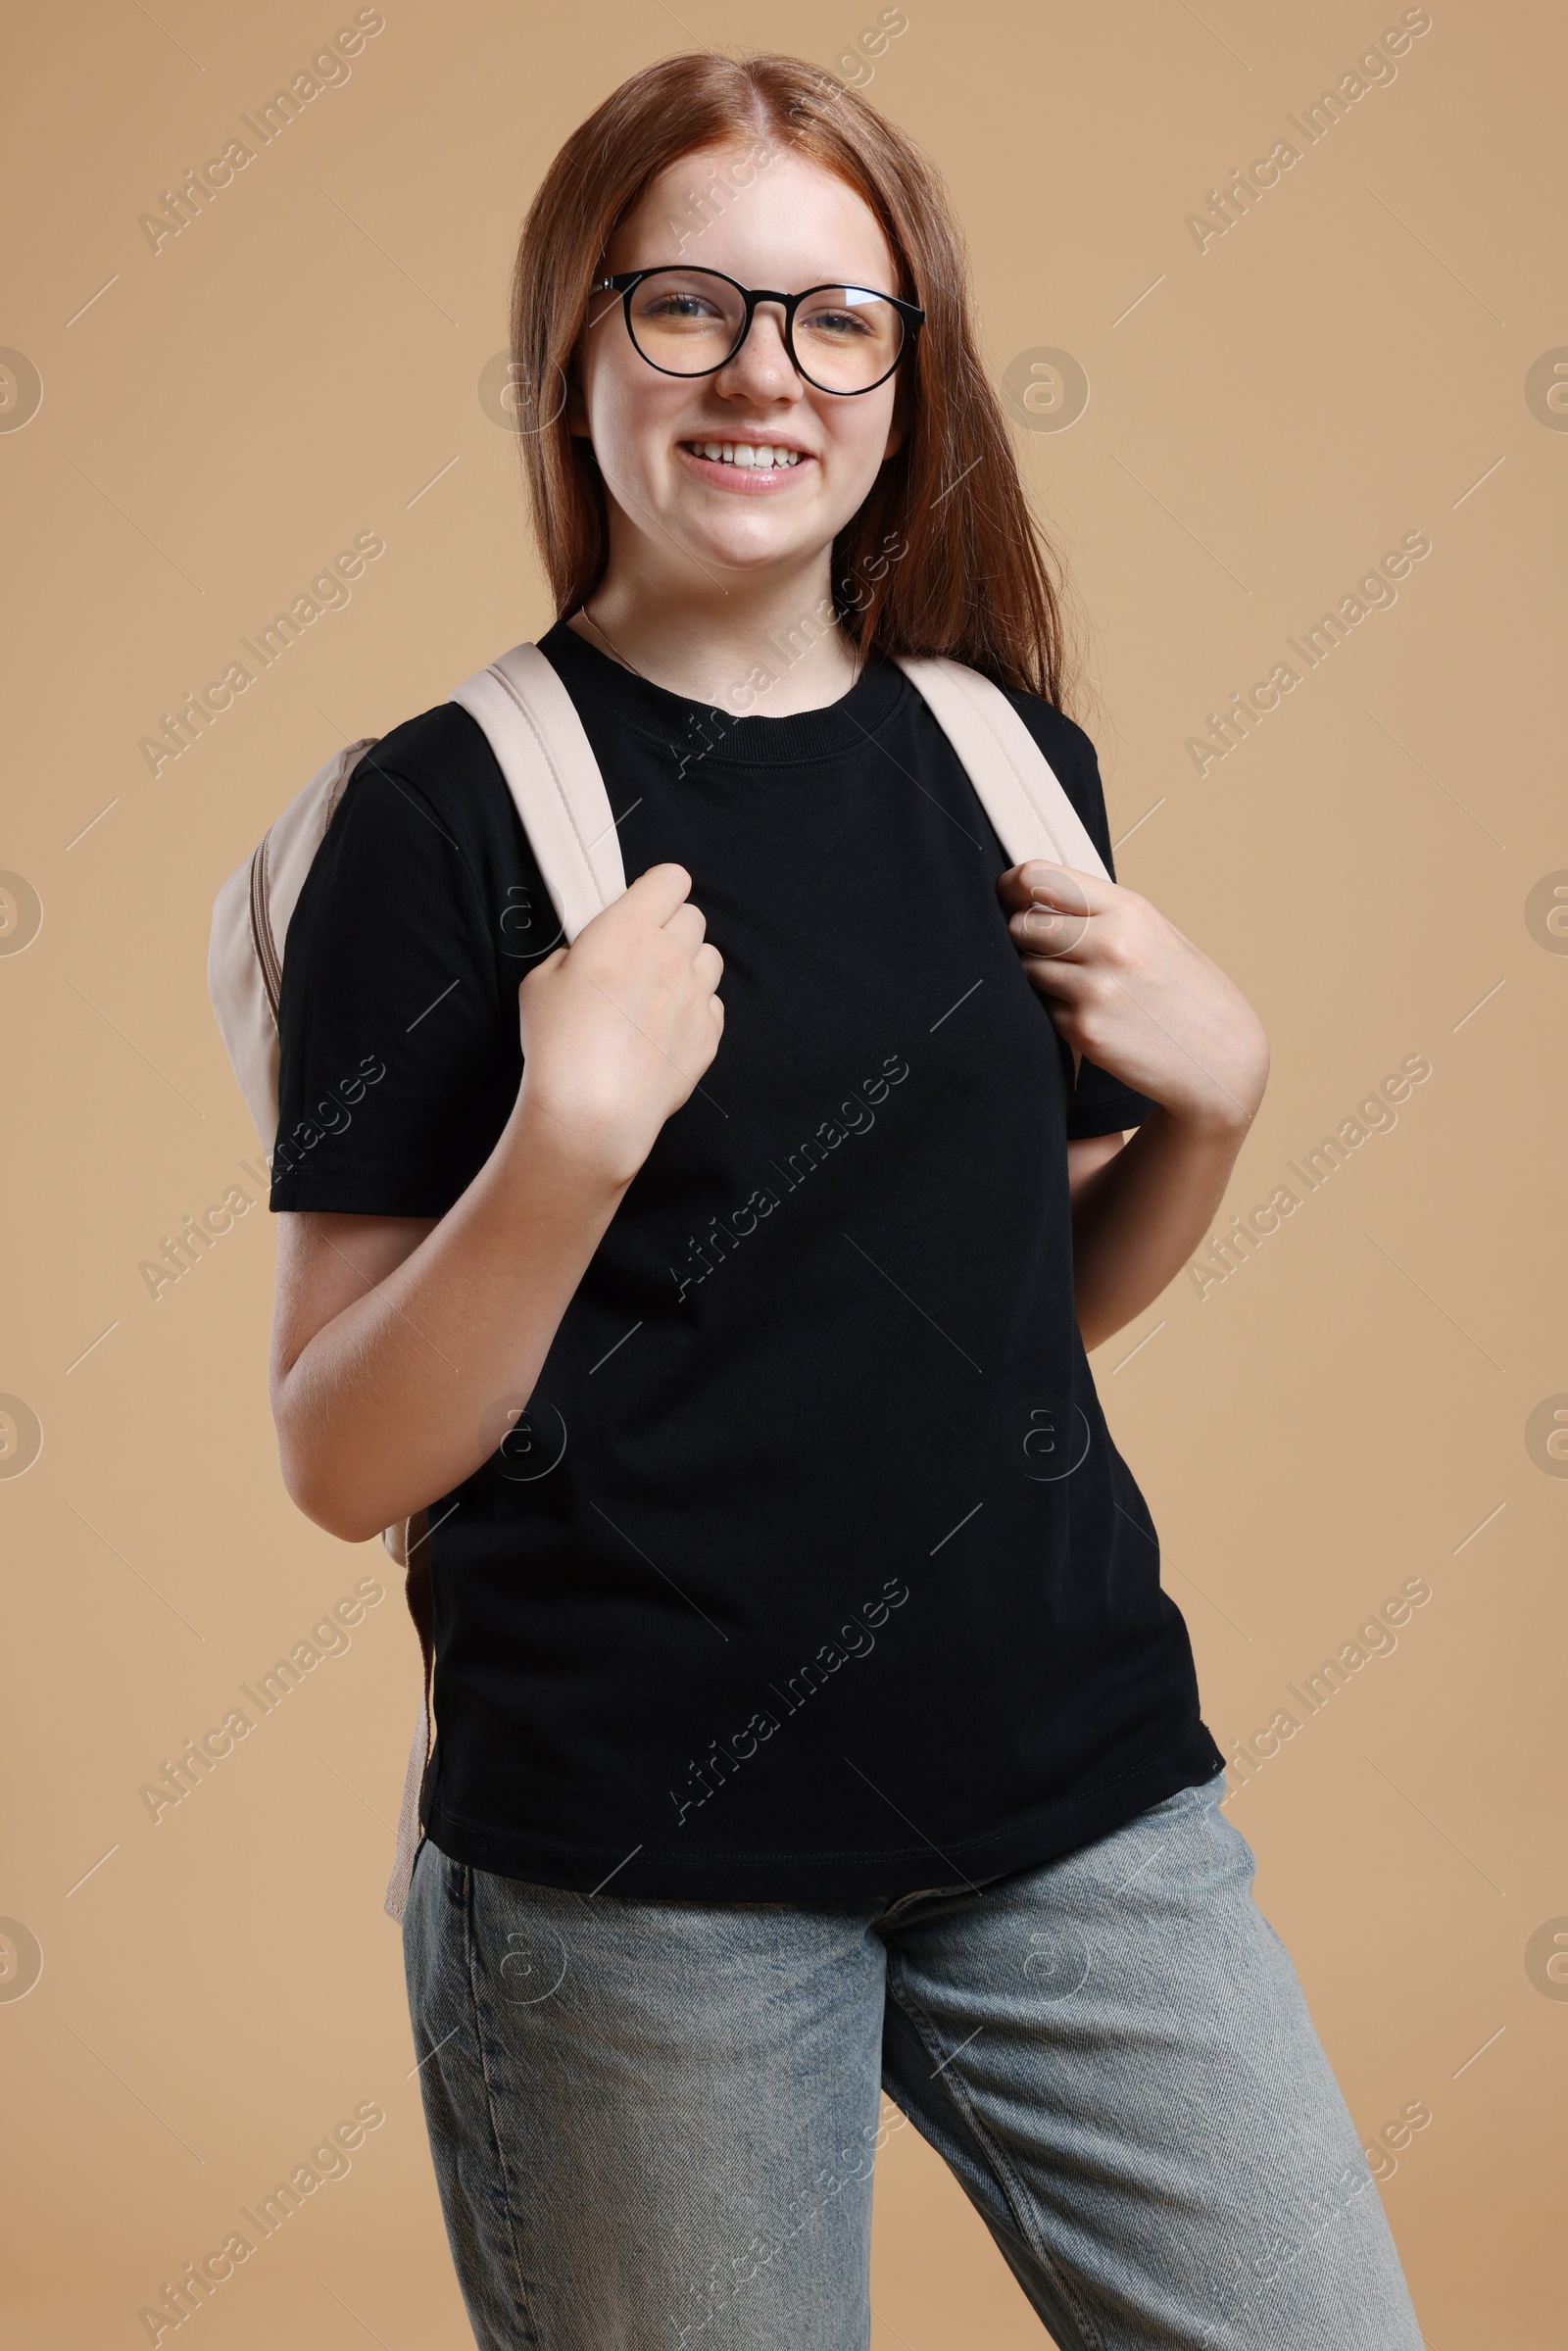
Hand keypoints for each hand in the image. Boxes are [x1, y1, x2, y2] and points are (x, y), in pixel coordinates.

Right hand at [514, 863, 723, 1181]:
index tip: (643, 904)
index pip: (671, 878)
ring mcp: (696, 995)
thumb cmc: (560, 1046)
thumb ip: (576, 953)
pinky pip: (712, 1004)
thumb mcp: (541, 981)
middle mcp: (672, 955)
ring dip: (687, 966)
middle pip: (692, 917)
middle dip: (669, 928)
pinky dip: (694, 1009)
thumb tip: (590, 954)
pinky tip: (664, 1029)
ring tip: (655, 993)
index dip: (657, 889)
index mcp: (629, 928)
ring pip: (709, 958)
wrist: (594, 1111)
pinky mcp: (709, 1033)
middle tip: (640, 955)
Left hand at [998, 861, 1268, 1133]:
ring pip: (1025, 970)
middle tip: (1044, 949)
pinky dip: (1055, 1012)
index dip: (1012, 887)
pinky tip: (1092, 1016)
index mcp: (1129, 910)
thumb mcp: (1155, 934)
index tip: (1008, 896)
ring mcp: (1094, 989)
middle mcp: (1109, 944)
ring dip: (1039, 977)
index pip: (1040, 878)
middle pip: (1021, 925)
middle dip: (1022, 936)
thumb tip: (1032, 897)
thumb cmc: (1187, 995)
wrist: (1222, 1060)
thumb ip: (1099, 914)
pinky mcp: (1084, 1030)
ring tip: (1080, 986)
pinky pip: (1042, 1010)